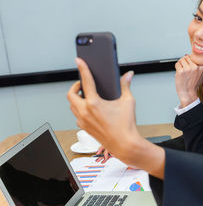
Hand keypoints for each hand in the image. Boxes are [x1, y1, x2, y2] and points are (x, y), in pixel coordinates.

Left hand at [67, 58, 165, 177]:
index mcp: (94, 103)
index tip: (79, 61)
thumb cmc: (126, 126)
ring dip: (77, 98)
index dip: (83, 68)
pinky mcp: (84, 127)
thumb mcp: (128, 102)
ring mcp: (83, 121)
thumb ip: (125, 86)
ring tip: (86, 95)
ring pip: (72, 105)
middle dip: (75, 86)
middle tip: (83, 83)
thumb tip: (128, 75)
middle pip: (71, 94)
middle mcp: (85, 112)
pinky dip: (80, 109)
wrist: (124, 144)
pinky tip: (90, 108)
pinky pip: (76, 115)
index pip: (86, 81)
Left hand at [175, 55, 202, 106]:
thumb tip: (198, 59)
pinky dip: (177, 67)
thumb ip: (201, 68)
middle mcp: (195, 67)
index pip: (194, 57)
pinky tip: (179, 72)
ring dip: (180, 64)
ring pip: (182, 60)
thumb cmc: (193, 86)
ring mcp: (188, 69)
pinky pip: (177, 64)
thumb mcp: (202, 76)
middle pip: (187, 57)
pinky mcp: (181, 71)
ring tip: (182, 70)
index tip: (189, 65)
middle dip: (184, 61)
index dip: (190, 61)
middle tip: (184, 68)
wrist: (188, 93)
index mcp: (201, 67)